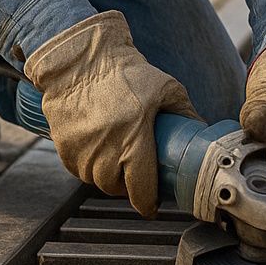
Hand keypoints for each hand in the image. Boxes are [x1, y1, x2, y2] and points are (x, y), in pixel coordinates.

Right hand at [25, 11, 199, 217]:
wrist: (81, 58)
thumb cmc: (125, 71)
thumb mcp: (166, 88)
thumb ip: (186, 113)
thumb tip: (202, 132)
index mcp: (134, 137)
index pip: (140, 188)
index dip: (148, 203)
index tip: (152, 206)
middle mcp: (105, 148)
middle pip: (116, 188)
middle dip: (127, 187)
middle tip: (136, 177)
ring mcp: (81, 148)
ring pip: (94, 180)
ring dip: (107, 177)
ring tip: (117, 162)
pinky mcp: (63, 144)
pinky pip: (76, 168)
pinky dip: (87, 166)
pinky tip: (98, 152)